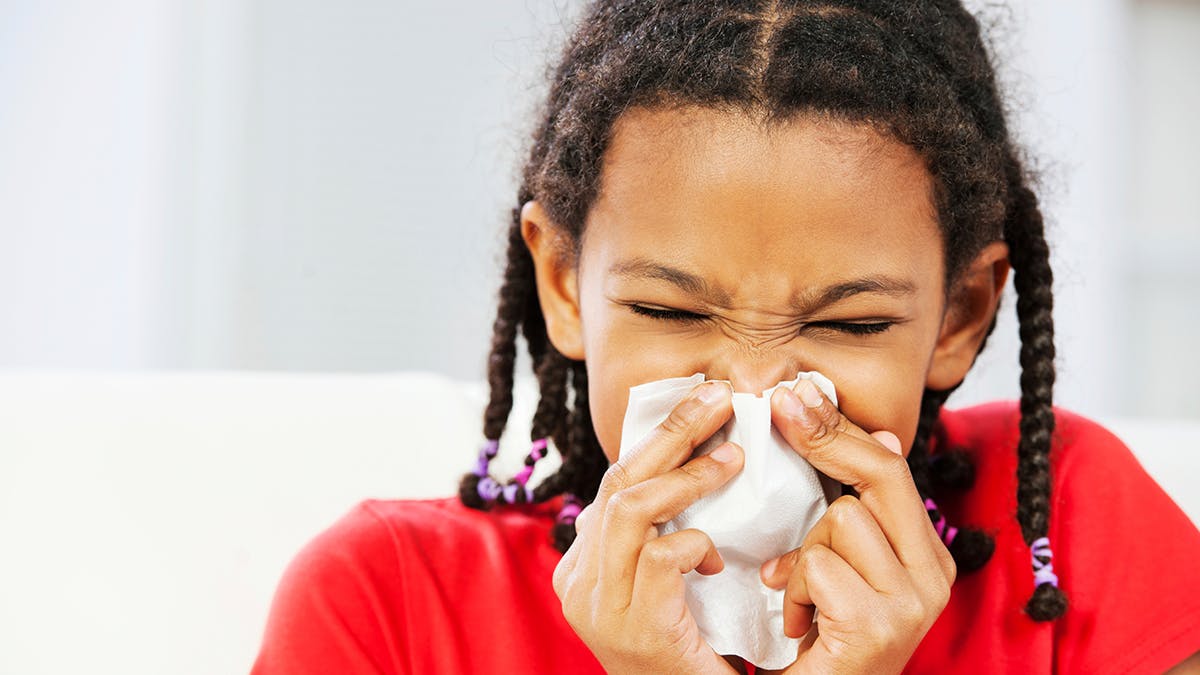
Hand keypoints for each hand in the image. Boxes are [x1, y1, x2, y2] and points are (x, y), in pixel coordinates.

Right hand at [552, 381, 746, 674]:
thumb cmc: (690, 653)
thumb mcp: (666, 587)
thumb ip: (664, 535)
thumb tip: (702, 460)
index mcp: (582, 566)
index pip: (614, 482)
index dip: (658, 437)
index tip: (702, 402)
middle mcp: (578, 581)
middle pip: (618, 481)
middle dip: (672, 431)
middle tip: (719, 396)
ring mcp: (599, 605)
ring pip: (631, 507)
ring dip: (687, 475)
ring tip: (733, 457)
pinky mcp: (632, 626)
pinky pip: (663, 557)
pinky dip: (696, 544)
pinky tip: (717, 561)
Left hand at [758, 379, 955, 674]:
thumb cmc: (828, 640)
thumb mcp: (843, 568)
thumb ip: (856, 514)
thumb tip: (879, 434)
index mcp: (929, 555)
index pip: (891, 468)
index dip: (840, 426)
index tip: (797, 393)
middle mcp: (935, 575)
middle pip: (881, 473)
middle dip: (824, 438)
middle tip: (779, 407)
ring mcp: (913, 601)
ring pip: (840, 518)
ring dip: (805, 553)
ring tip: (803, 595)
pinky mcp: (880, 625)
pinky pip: (819, 565)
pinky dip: (797, 591)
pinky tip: (802, 623)